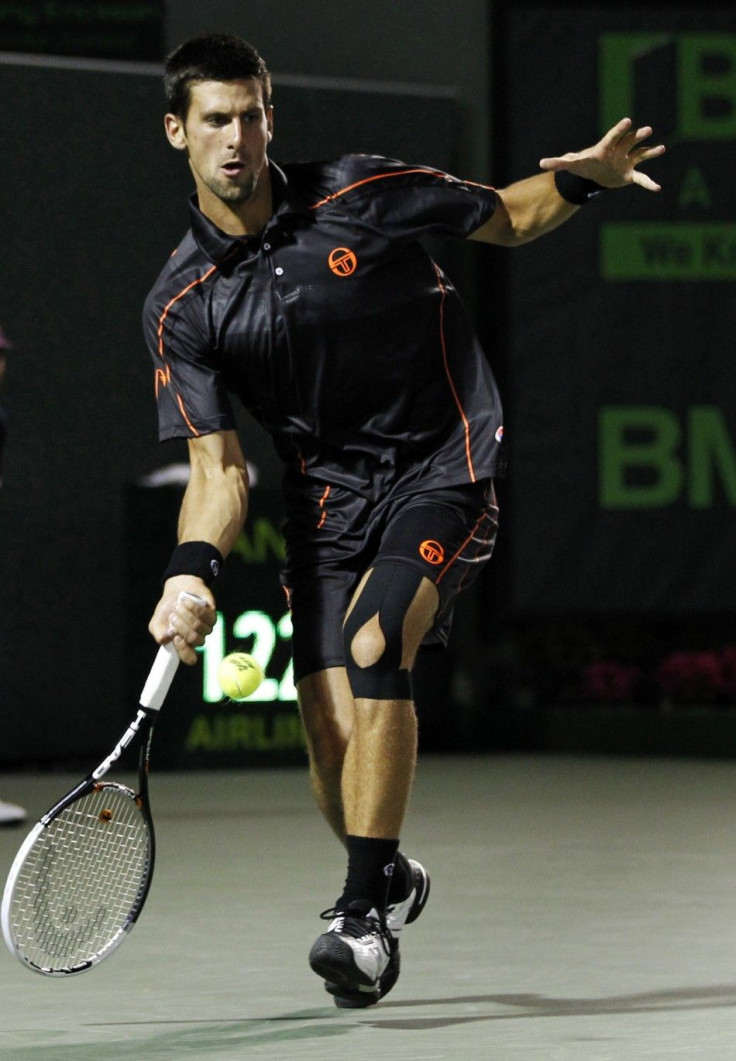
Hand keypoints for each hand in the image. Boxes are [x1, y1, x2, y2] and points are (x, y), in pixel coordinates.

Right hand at [148, 576, 216, 664]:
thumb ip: (158, 633)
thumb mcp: (156, 622)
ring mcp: (206, 627)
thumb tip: (165, 639)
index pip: (190, 658)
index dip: (184, 650)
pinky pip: (205, 614)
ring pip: (199, 626)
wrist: (176, 590)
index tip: (175, 638)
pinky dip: (193, 607)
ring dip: (186, 615)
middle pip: (194, 639)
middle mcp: (197, 638)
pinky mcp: (212, 614)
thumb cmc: (166, 610)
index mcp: (184, 644)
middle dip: (181, 626)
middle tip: (172, 615)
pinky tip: (185, 600)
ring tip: (177, 606)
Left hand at [539, 117, 664, 191]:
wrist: (593, 174)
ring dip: (650, 152)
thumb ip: (557, 162)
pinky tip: (657, 188)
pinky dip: (648, 183)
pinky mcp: (629, 173)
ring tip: (662, 149)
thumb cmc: (583, 165)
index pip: (613, 136)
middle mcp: (618, 150)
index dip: (619, 129)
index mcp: (605, 147)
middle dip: (638, 136)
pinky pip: (641, 178)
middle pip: (630, 141)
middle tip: (647, 130)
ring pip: (640, 154)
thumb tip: (540, 163)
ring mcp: (626, 160)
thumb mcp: (571, 164)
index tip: (628, 121)